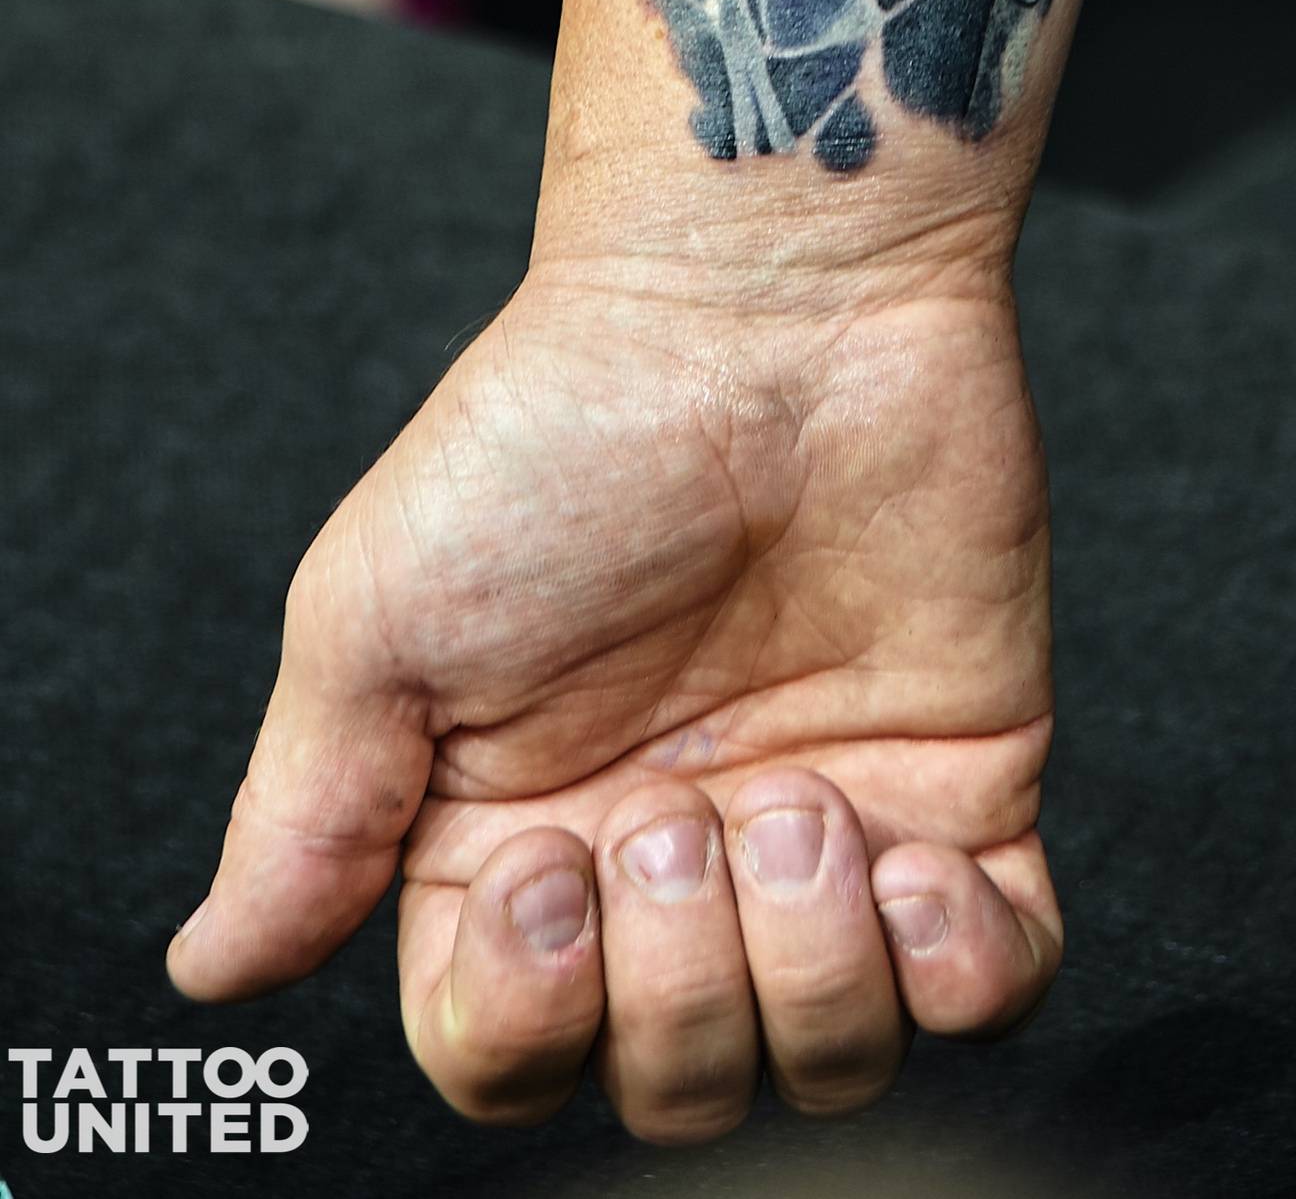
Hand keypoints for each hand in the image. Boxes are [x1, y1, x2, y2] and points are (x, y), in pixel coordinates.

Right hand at [166, 244, 1058, 1138]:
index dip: (529, 1020)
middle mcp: (673, 860)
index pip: (509, 1060)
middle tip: (672, 806)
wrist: (769, 301)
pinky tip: (915, 854)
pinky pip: (992, 990)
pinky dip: (960, 969)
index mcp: (518, 841)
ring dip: (811, 963)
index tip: (547, 877)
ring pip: (835, 1061)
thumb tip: (210, 969)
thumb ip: (304, 817)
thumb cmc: (563, 431)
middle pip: (676, 1086)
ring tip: (795, 795)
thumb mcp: (379, 614)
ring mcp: (826, 832)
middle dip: (677, 982)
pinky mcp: (964, 789)